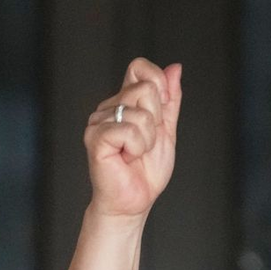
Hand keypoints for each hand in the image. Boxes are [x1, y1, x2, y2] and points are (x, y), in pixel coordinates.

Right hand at [84, 58, 182, 218]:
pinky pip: (128, 130)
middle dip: (156, 122)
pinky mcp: (95, 137)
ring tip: (134, 154)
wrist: (134, 202)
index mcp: (125, 101)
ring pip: (140, 114)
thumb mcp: (167, 131)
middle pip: (145, 89)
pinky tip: (126, 158)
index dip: (157, 83)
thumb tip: (175, 69)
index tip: (160, 112)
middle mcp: (109, 106)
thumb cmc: (146, 172)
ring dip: (147, 140)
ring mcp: (99, 120)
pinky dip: (136, 148)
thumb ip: (170, 100)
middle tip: (144, 144)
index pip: (139, 68)